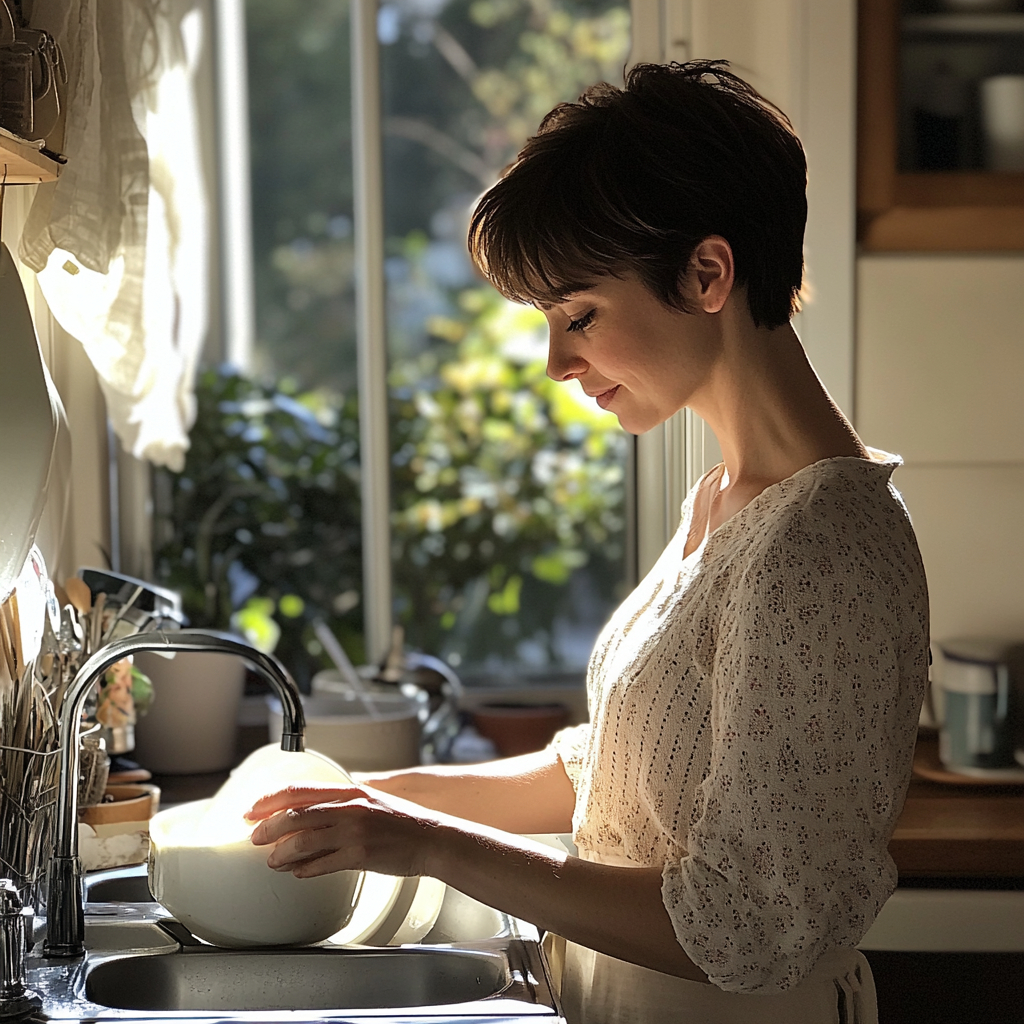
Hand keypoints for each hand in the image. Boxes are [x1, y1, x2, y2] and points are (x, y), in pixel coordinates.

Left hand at [245, 784, 442, 878]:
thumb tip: (308, 815)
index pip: (299, 790)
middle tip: (255, 838)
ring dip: (282, 854)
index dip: (270, 800)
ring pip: (303, 842)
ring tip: (273, 861)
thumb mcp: (371, 802)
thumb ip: (341, 805)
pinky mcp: (360, 856)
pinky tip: (298, 873)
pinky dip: (304, 870)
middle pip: (295, 815)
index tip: (252, 810)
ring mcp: (354, 832)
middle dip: (268, 828)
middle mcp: (349, 808)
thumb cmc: (403, 822)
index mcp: (349, 791)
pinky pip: (322, 865)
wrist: (432, 838)